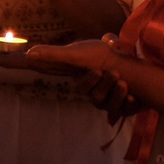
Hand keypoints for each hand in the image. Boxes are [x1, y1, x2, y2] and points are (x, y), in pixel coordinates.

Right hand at [21, 40, 163, 122]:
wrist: (126, 57)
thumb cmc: (99, 54)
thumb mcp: (77, 52)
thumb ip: (52, 55)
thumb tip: (29, 53)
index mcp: (85, 85)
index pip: (82, 88)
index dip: (90, 82)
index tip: (98, 70)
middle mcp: (97, 95)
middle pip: (98, 98)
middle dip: (107, 85)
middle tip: (115, 74)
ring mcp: (112, 101)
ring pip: (112, 106)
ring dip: (119, 94)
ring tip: (125, 83)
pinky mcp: (126, 106)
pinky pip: (128, 111)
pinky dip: (132, 104)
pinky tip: (134, 96)